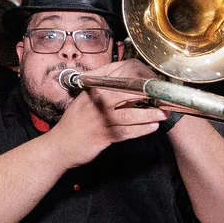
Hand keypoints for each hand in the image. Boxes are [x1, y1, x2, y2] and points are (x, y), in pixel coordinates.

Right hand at [49, 61, 163, 164]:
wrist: (60, 146)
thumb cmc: (75, 123)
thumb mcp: (85, 101)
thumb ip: (103, 91)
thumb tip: (127, 83)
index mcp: (92, 90)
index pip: (117, 76)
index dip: (137, 76)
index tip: (152, 80)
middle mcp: (96, 102)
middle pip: (125, 92)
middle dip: (147, 93)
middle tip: (163, 96)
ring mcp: (99, 119)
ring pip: (127, 114)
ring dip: (148, 114)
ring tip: (162, 114)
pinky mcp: (102, 136)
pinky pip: (126, 132)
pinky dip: (141, 130)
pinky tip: (152, 127)